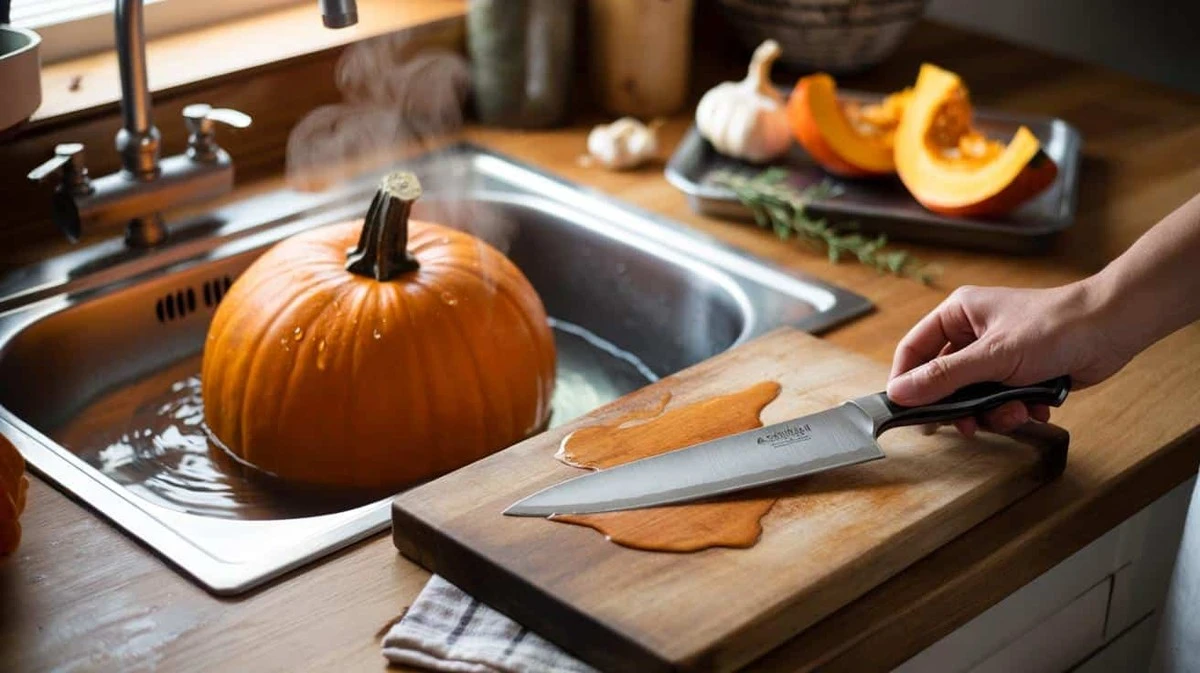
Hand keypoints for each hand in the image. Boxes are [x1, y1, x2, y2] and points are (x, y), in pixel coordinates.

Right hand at [887, 281, 1132, 436]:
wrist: (1112, 328)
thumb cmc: (1054, 327)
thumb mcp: (992, 356)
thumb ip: (944, 378)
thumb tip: (900, 393)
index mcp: (958, 314)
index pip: (914, 349)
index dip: (907, 380)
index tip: (906, 410)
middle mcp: (974, 332)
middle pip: (944, 379)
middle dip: (962, 406)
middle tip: (969, 425)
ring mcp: (997, 354)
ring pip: (974, 395)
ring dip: (994, 411)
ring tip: (1016, 412)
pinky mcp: (1019, 372)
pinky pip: (1000, 400)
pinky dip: (1015, 409)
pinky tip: (1034, 407)